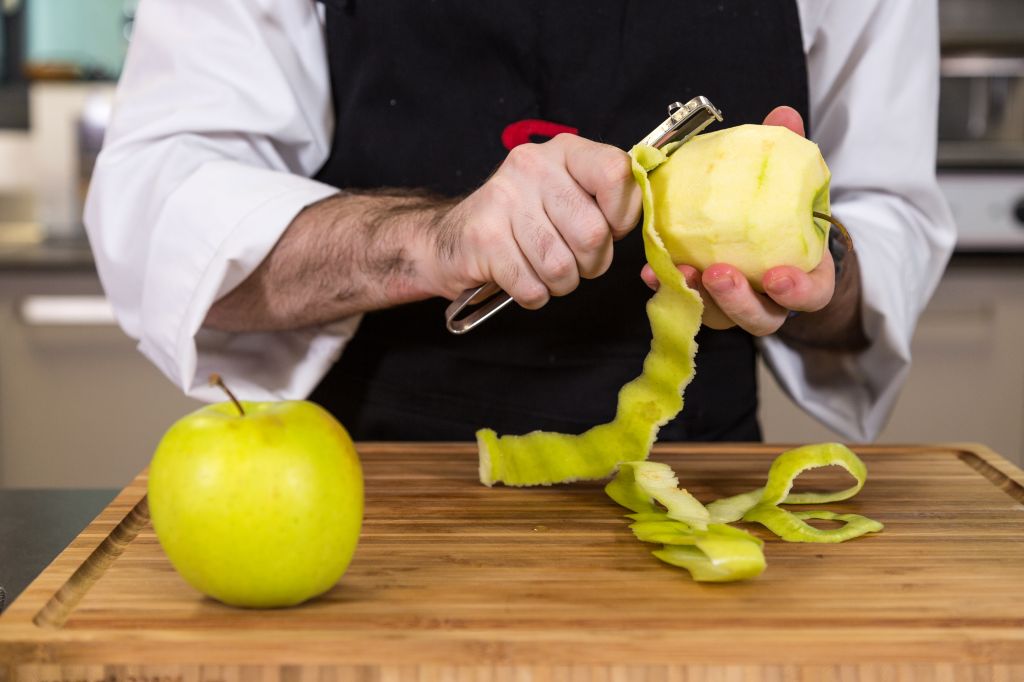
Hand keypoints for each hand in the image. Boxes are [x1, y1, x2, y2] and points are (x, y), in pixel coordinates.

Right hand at [427, 134, 641, 308]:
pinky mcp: (483, 238)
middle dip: (592, 263)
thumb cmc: (525, 221)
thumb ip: (607, 199)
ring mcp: (504, 201)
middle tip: (576, 260)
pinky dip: (534, 295)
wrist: (452, 238)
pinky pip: (532, 287)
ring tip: (546, 270)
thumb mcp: (569, 195)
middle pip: (592, 233)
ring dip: (561, 283)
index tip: (610, 228)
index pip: (616, 173)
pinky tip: (523, 278)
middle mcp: (533, 166)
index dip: (623, 215)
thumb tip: (646, 217)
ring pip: (562, 267)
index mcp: (565, 152)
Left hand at [639, 106, 835, 336]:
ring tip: (681, 270)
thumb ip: (789, 152)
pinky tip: (652, 271)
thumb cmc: (780, 210)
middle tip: (717, 274)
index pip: (810, 296)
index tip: (777, 277)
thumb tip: (784, 116)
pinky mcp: (703, 303)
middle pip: (760, 317)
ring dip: (700, 297)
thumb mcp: (787, 180)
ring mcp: (736, 307)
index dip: (797, 292)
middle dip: (738, 300)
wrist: (758, 230)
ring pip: (720, 317)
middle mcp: (771, 301)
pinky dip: (668, 288)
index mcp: (804, 277)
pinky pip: (685, 302)